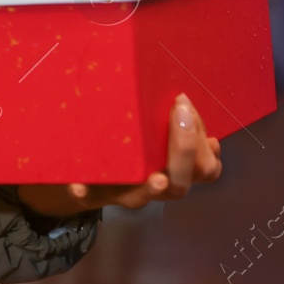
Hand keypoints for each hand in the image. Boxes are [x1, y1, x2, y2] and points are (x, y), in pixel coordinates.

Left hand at [17, 93, 222, 217]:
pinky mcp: (89, 194)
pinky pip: (88, 196)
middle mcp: (151, 185)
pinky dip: (85, 191)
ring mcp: (122, 193)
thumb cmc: (123, 139)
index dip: (204, 143)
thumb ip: (160, 109)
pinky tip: (78, 185)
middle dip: (186, 149)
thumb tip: (174, 86)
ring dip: (153, 186)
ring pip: (145, 196)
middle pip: (182, 184)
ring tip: (156, 176)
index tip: (185, 105)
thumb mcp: (145, 124)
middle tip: (179, 112)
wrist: (81, 171)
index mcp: (171, 169)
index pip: (204, 167)